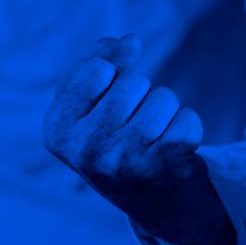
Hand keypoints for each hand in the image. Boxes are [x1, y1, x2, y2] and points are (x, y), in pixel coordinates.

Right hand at [43, 34, 234, 244]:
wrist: (155, 203)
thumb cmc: (121, 140)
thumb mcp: (95, 103)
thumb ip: (102, 61)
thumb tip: (130, 41)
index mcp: (57, 129)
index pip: (96, 67)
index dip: (112, 77)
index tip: (108, 105)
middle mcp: (85, 149)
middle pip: (134, 80)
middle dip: (142, 95)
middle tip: (135, 127)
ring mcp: (123, 161)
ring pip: (164, 98)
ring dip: (166, 112)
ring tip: (155, 139)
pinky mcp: (162, 168)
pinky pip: (188, 119)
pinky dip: (188, 127)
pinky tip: (174, 151)